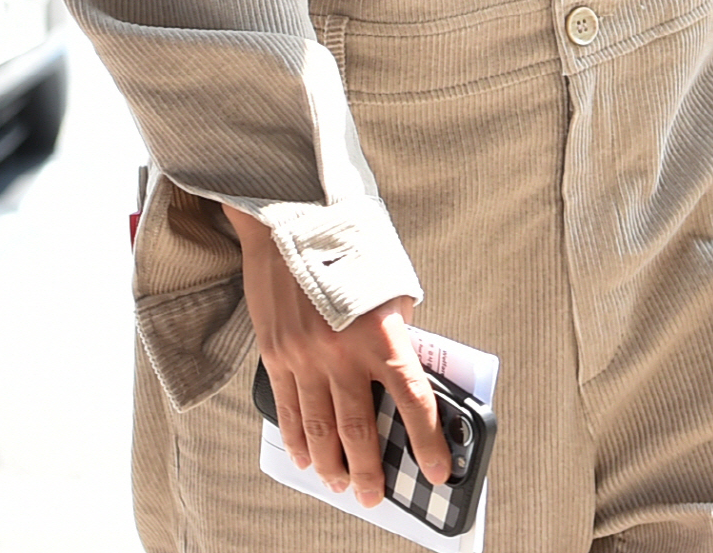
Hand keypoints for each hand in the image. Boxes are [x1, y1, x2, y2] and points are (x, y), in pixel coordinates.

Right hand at [224, 204, 449, 504]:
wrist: (289, 216)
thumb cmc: (348, 240)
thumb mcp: (390, 280)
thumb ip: (397, 326)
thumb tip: (401, 371)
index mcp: (379, 331)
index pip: (411, 399)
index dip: (427, 442)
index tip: (437, 470)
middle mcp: (341, 351)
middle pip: (359, 430)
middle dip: (370, 471)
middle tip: (376, 496)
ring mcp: (303, 356)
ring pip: (319, 429)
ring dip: (332, 465)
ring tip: (341, 485)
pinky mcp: (275, 353)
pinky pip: (287, 409)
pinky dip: (296, 440)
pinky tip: (304, 457)